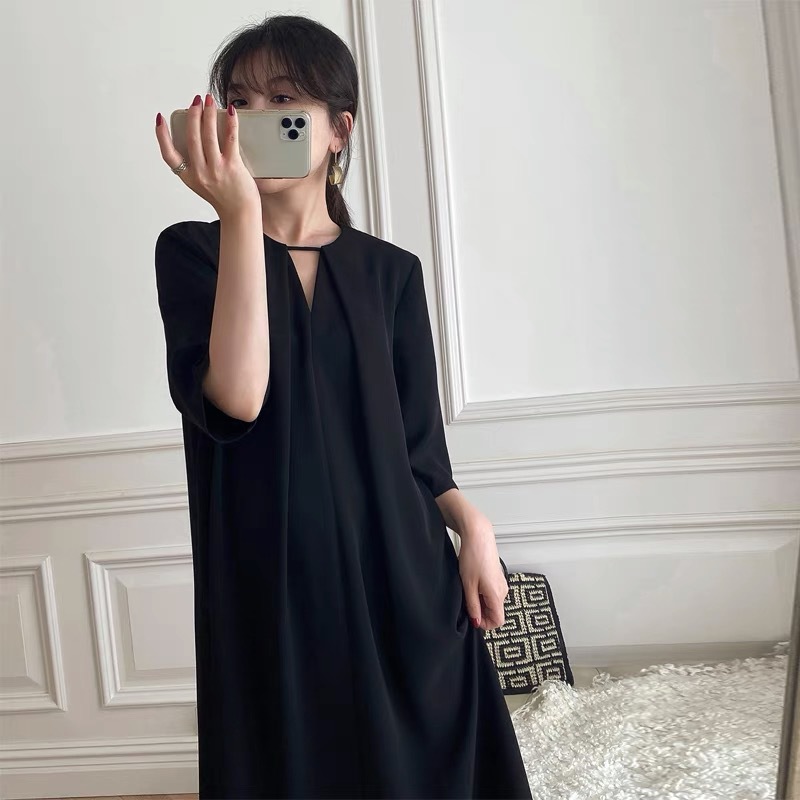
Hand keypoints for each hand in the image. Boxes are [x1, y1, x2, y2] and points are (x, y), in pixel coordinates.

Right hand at [155, 94, 260, 217]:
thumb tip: (200, 137)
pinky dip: (230, 123)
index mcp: (189, 177)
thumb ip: (197, 166)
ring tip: (209, 100)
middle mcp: (199, 173)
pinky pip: (230, 139)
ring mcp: (215, 169)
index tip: (160, 119)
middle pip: (191, 138)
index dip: (162, 136)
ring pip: (208, 135)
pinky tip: (231, 112)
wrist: (240, 215)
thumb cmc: (225, 199)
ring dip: (208, 113)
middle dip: (192, 115)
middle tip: (196, 101)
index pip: (168, 155)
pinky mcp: (232, 167)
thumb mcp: (202, 185)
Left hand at [456, 513, 507, 630]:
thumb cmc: (473, 557)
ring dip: (481, 602)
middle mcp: (503, 590)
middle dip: (481, 612)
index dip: (485, 624)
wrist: (479, 537)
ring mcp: (501, 583)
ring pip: (493, 602)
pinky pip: (492, 592)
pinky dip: (482, 593)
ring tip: (468, 590)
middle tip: (466, 602)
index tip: (472, 618)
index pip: (498, 621)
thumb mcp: (468, 586)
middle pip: (495, 612)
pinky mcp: (497, 576)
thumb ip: (473, 606)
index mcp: (497, 595)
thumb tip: (476, 621)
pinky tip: (472, 583)